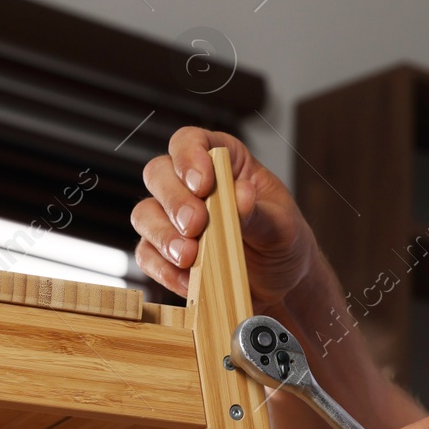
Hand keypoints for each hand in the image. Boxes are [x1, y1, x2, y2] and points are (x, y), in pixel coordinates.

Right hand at [131, 127, 315, 310]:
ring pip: (144, 214)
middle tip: (196, 225)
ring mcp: (173, 220)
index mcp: (224, 164)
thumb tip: (240, 195)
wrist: (282, 287)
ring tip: (189, 257)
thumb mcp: (282, 226)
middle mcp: (191, 186)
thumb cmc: (284, 244)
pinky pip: (147, 255)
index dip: (189, 156)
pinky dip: (163, 269)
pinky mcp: (165, 253)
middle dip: (174, 200)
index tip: (202, 184)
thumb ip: (259, 212)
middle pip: (158, 174)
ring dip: (162, 235)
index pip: (191, 141)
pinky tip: (189, 281)